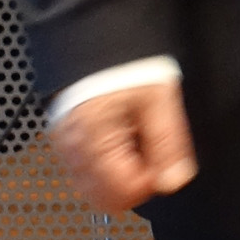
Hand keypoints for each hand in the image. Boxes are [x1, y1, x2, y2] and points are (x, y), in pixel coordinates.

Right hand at [51, 79, 197, 214]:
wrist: (94, 41)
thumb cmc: (126, 65)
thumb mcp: (159, 99)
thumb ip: (168, 143)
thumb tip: (174, 180)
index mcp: (93, 140)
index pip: (120, 193)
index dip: (150, 183)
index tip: (163, 162)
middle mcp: (72, 149)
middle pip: (103, 197)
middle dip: (133, 184)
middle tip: (151, 153)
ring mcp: (65, 148)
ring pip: (93, 189)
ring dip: (119, 176)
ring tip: (136, 140)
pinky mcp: (65, 143)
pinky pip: (84, 172)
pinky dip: (105, 167)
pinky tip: (120, 140)